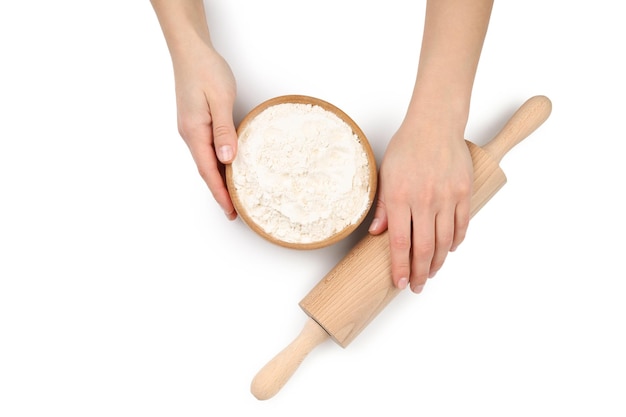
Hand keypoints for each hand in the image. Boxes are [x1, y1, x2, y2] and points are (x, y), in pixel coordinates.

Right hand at [173, 45, 237, 219]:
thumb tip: (227, 160)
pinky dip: (218, 164)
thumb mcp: (219, 99)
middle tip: (236, 211)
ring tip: (235, 195)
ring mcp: (191, 129)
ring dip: (219, 179)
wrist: (191, 50)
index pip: (208, 172)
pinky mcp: (196, 122)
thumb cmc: (206, 70)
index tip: (231, 211)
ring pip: (207, 161)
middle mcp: (190, 134)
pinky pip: (208, 150)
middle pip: (206, 170)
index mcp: (194, 132)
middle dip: (220, 192)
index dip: (220, 193)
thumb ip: (224, 130)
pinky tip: (229, 168)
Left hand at [369, 108, 472, 292]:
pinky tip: (450, 250)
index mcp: (400, 197)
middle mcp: (424, 200)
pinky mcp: (464, 192)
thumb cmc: (407, 146)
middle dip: (421, 272)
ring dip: (439, 262)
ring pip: (445, 241)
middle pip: (424, 248)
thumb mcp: (386, 174)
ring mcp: (447, 197)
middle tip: (418, 286)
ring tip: (432, 272)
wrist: (435, 124)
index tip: (400, 282)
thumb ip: (382, 206)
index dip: (400, 266)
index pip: (399, 242)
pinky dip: (456, 242)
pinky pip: (462, 225)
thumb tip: (376, 234)